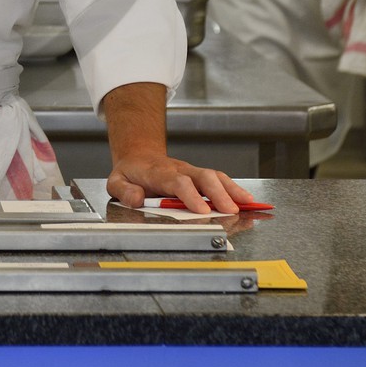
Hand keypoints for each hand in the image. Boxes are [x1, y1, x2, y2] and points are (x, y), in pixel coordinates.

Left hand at [107, 154, 255, 215]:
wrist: (139, 156)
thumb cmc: (130, 172)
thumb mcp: (116, 181)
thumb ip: (124, 190)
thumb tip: (138, 199)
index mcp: (159, 173)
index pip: (177, 182)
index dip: (191, 195)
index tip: (202, 210)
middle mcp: (179, 170)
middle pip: (202, 177)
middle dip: (218, 193)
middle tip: (231, 210)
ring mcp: (191, 171)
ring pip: (215, 176)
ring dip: (232, 190)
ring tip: (249, 204)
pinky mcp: (199, 176)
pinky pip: (219, 180)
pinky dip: (235, 189)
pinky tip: (248, 200)